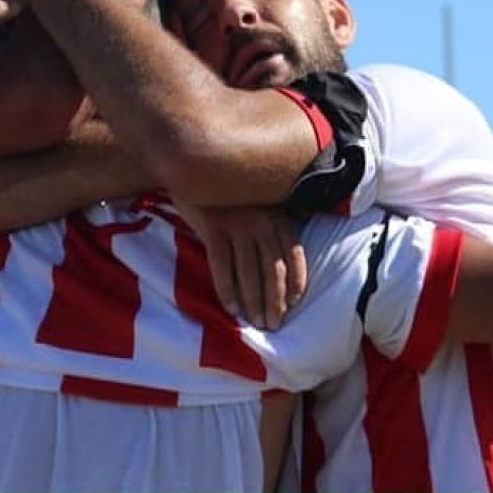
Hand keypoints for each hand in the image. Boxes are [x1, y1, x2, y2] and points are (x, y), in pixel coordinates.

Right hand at [175, 203, 306, 329]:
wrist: (195, 167)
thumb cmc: (230, 192)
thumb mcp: (259, 201)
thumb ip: (275, 222)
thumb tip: (291, 249)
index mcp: (277, 215)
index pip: (294, 254)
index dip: (297, 281)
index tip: (294, 303)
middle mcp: (262, 221)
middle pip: (273, 269)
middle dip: (275, 301)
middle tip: (274, 325)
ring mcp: (237, 224)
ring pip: (249, 272)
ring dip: (253, 302)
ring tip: (255, 323)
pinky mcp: (213, 228)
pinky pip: (222, 267)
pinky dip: (228, 291)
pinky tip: (231, 308)